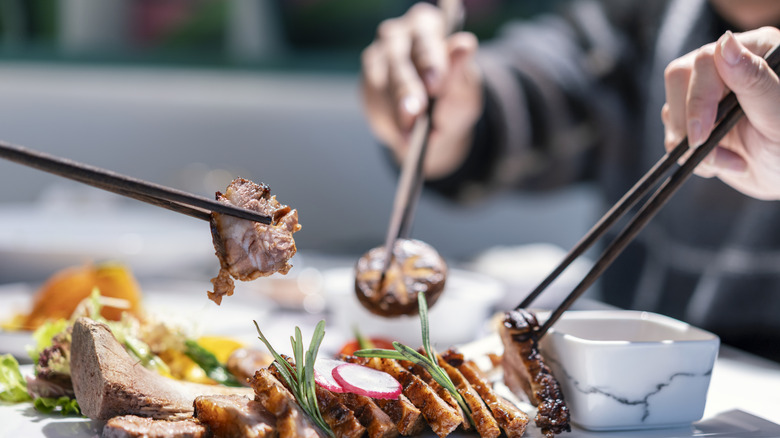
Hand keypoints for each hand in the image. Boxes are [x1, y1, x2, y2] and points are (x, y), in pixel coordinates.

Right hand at [361, 3, 481, 178]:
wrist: (438, 126)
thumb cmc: (454, 97)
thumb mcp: (464, 87)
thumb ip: (459, 69)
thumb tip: (464, 44)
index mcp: (425, 25)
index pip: (424, 38)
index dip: (429, 61)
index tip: (435, 85)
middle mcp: (397, 37)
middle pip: (396, 59)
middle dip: (407, 87)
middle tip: (417, 111)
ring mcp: (377, 61)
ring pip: (380, 82)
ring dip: (395, 109)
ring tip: (410, 132)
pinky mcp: (367, 86)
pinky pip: (373, 103)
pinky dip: (387, 121)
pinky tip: (401, 134)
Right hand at [662, 27, 779, 199]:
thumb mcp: (778, 114)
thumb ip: (754, 78)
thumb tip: (725, 44)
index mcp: (756, 50)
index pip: (706, 60)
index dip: (698, 98)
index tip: (701, 135)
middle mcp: (727, 66)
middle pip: (678, 78)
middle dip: (688, 121)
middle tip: (705, 147)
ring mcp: (708, 93)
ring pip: (672, 109)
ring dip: (692, 145)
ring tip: (730, 161)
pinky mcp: (695, 119)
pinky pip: (673, 133)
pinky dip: (690, 156)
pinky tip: (723, 162)